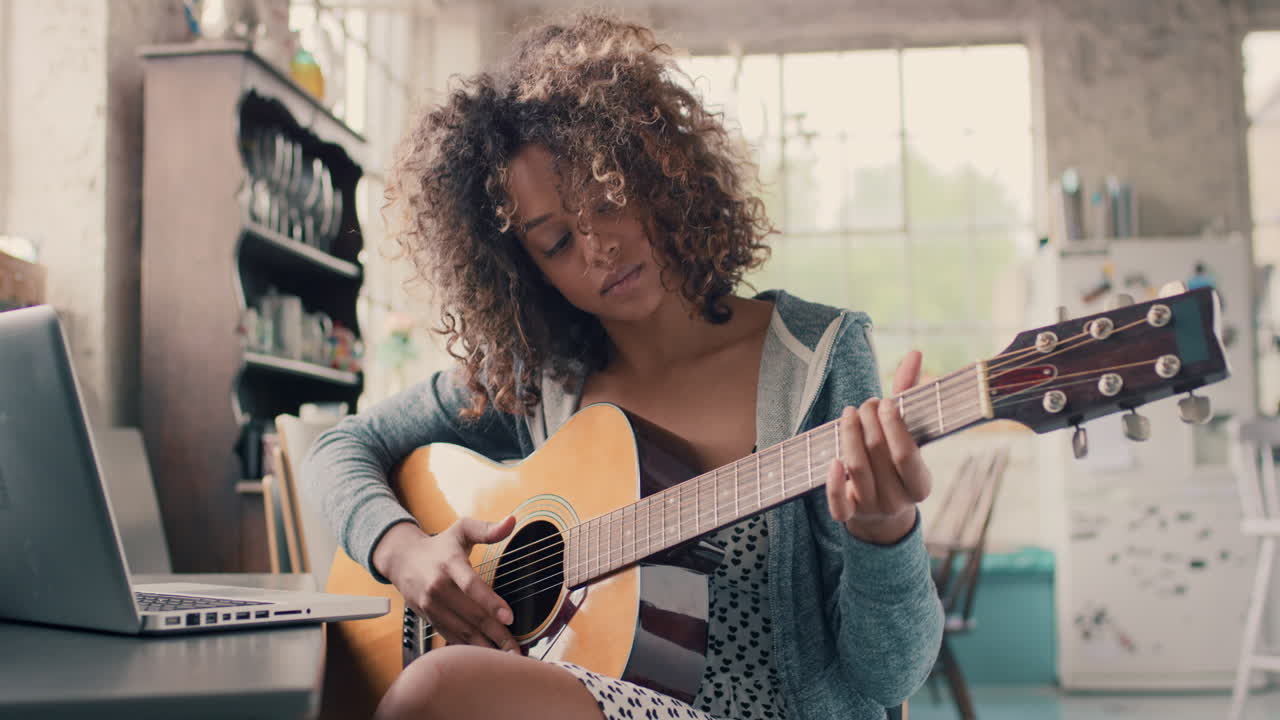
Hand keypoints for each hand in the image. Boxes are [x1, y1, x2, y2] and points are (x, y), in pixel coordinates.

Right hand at [373, 516, 519, 651]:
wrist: (402, 559)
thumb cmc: (439, 545)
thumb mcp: (462, 530)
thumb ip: (487, 529)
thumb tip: (512, 520)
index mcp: (449, 563)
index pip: (471, 584)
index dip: (490, 602)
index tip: (509, 617)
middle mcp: (438, 587)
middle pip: (470, 614)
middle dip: (496, 633)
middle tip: (516, 649)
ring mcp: (431, 605)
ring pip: (461, 630)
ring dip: (484, 646)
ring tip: (506, 655)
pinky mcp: (428, 618)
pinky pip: (451, 635)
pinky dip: (468, 647)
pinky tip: (485, 654)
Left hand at [826, 350, 932, 543]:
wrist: (882, 514)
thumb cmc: (895, 463)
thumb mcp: (908, 436)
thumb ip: (908, 397)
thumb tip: (914, 353)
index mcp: (920, 484)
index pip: (907, 454)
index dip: (894, 425)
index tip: (884, 402)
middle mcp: (898, 500)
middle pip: (879, 454)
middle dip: (869, 422)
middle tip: (865, 404)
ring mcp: (872, 509)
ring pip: (857, 469)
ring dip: (849, 435)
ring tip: (849, 414)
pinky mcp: (849, 516)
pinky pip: (838, 504)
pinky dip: (833, 482)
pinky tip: (833, 459)